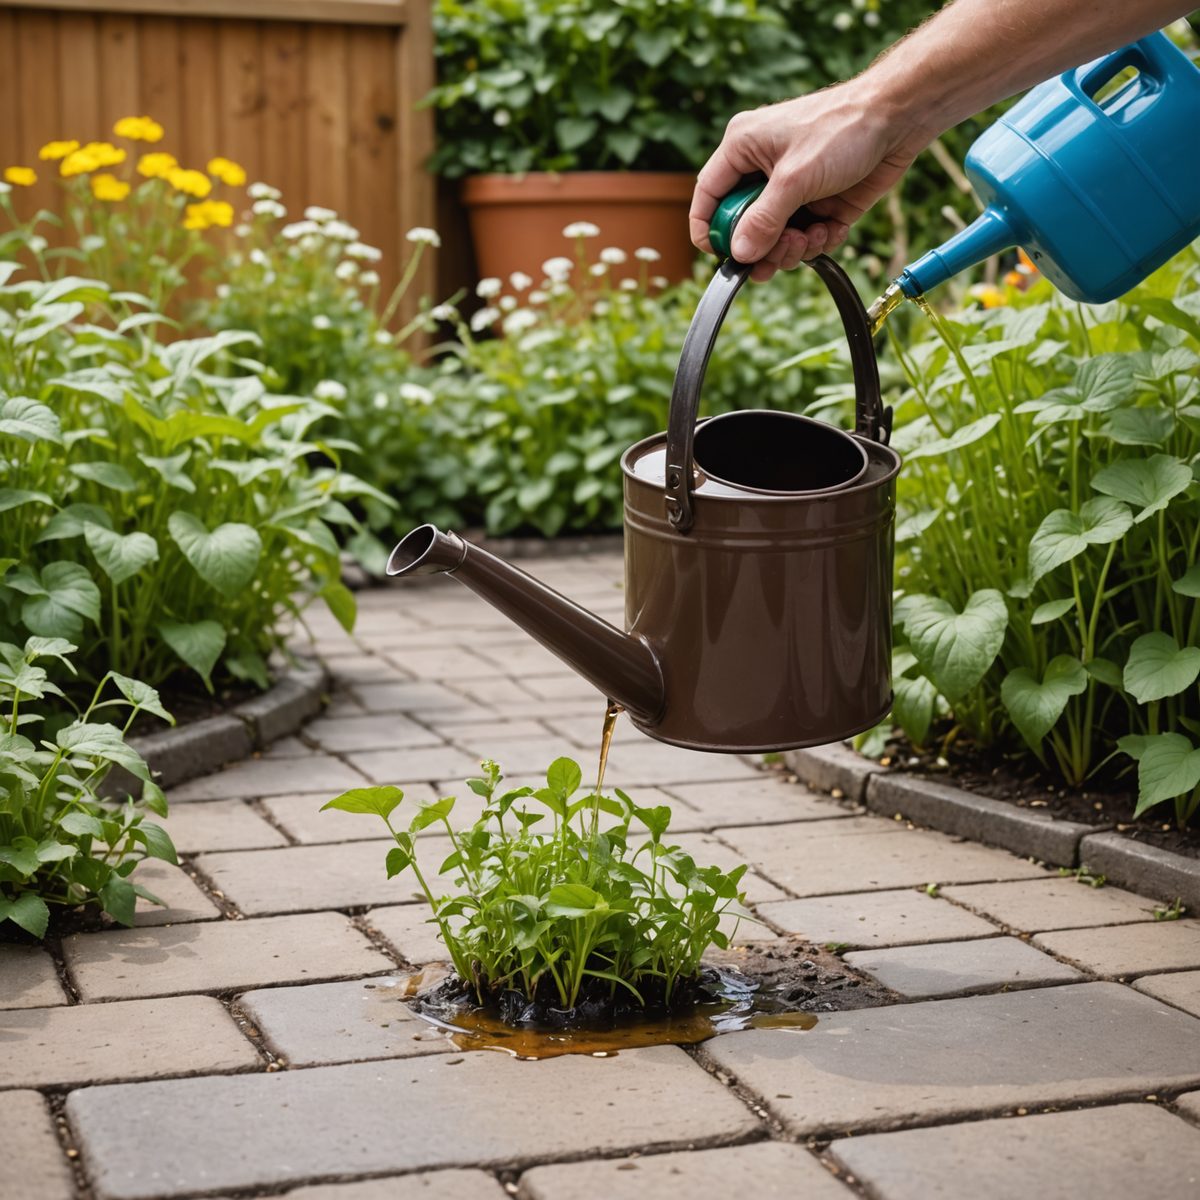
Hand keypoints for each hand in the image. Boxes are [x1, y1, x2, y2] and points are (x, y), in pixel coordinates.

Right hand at [690, 81, 919, 281]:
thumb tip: (740, 253)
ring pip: (776, 237)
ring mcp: (792, 188)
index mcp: (743, 148)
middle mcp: (763, 168)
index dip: (710, 230)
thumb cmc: (843, 128)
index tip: (722, 257)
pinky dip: (819, 240)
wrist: (899, 118)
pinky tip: (835, 226)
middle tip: (782, 252)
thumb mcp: (795, 178)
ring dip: (795, 247)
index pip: (709, 196)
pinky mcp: (820, 202)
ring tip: (815, 234)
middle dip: (764, 246)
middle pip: (744, 226)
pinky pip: (807, 236)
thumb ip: (764, 220)